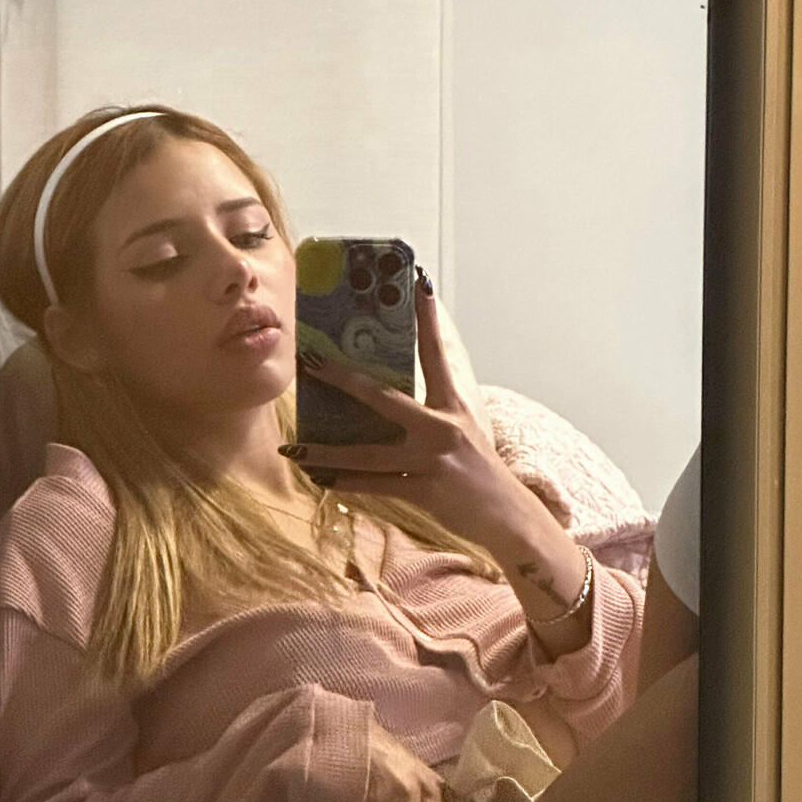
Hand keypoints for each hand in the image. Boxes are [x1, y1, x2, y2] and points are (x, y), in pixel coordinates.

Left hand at [289, 272, 533, 553]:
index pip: (435, 354)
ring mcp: (431, 459)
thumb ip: (431, 417)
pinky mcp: (425, 491)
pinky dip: (346, 485)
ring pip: (366, 453)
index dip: (427, 319)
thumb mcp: (464, 434)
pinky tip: (322, 483)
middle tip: (310, 363)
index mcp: (453, 405)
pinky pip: (375, 486)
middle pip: (382, 398)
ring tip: (294, 449)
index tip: (417, 283)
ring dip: (325, 453)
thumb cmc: (480, 475)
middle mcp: (442, 427)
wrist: (508, 518)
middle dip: (342, 379)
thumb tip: (388, 404)